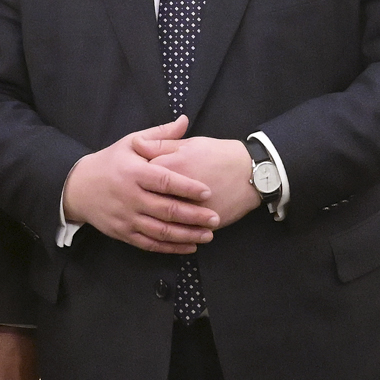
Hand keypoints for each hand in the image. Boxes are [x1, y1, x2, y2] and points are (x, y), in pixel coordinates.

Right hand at [63, 115, 217, 253]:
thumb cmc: (109, 162)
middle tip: (215, 217)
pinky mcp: (123, 233)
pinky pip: (150, 244)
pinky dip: (171, 248)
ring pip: (161, 231)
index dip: (187, 187)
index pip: (164, 181)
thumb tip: (184, 120)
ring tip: (208, 235)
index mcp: (133, 173)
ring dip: (187, 235)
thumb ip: (159, 135)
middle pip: (166, 210)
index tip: (208, 191)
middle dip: (194, 216)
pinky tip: (189, 246)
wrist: (77, 188)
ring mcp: (126, 218)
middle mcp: (130, 197)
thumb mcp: (130, 143)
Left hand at [139, 134, 260, 227]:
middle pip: (147, 199)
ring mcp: (189, 209)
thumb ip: (162, 143)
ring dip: (153, 221)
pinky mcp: (201, 223)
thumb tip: (137, 143)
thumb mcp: (190, 143)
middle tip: (134, 200)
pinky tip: (166, 233)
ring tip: (147, 219)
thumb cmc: (220, 154)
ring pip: (162, 220)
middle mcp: (176, 190)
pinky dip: (172, 236)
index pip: (140, 172)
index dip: (132, 176)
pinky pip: (181, 233)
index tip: (127, 178)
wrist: (252, 173)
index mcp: (170, 165)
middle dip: (138, 200)